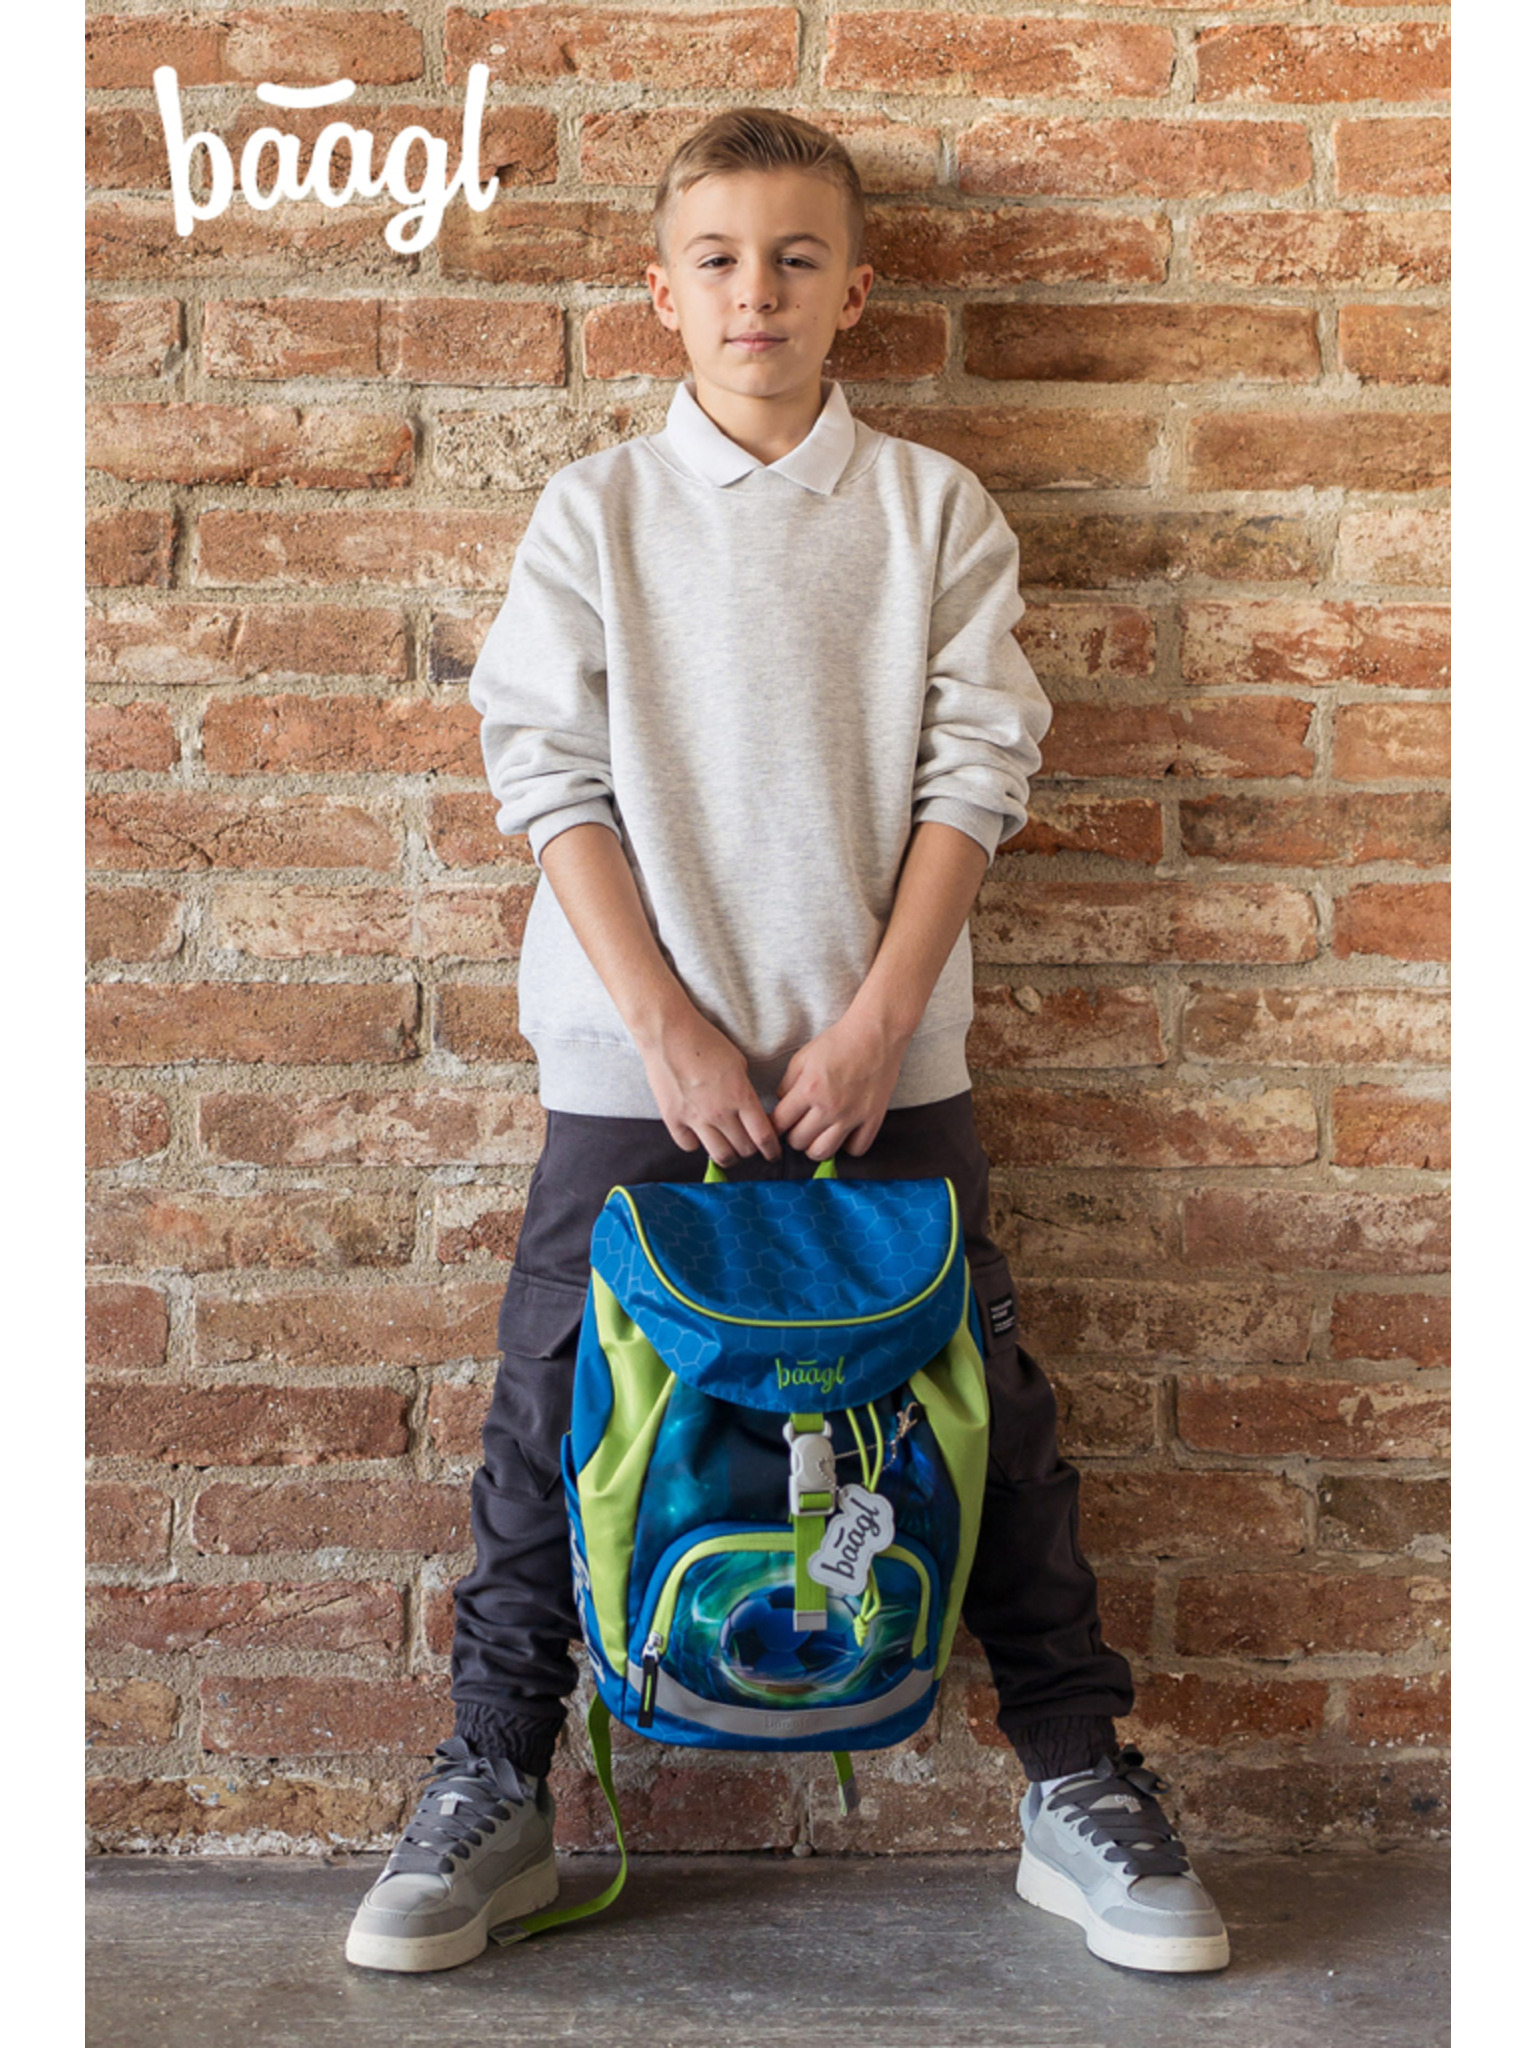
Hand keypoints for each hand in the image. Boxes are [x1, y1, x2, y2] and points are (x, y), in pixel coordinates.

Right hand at [635, 1003, 782, 1166]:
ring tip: (728, 1148)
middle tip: (750, 1145)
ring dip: (729, 1155)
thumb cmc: (705, 1041)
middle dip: (751, 1150)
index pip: (764, 1137)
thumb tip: (748, 1110)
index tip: (773, 1153)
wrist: (669, 1033)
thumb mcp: (738, 1063)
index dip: (772, 1150)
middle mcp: (720, 1113)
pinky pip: (689, 1146)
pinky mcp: (674, 1119)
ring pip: (720, 1156)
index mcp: (741, 1096)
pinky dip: (697, 1144)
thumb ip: (744, 1091)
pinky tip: (700, 1135)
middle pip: (744, 1150)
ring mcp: (695, 1119)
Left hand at [770, 1006, 909, 1160]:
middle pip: (798, 1141)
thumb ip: (786, 1085)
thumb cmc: (838, 1042)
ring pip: (823, 1152)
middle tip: (798, 1126)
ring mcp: (852, 1116)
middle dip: (793, 1135)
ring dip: (814, 1147)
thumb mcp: (802, 1058)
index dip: (774, 1126)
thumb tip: (781, 1107)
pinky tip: (843, 1134)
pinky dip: (847, 1147)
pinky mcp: (873, 1119)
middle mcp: (829, 1107)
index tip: (777, 1125)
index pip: (780, 1123)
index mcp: (808, 1089)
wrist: (875, 1034)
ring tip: (817, 1135)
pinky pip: (856, 1150)